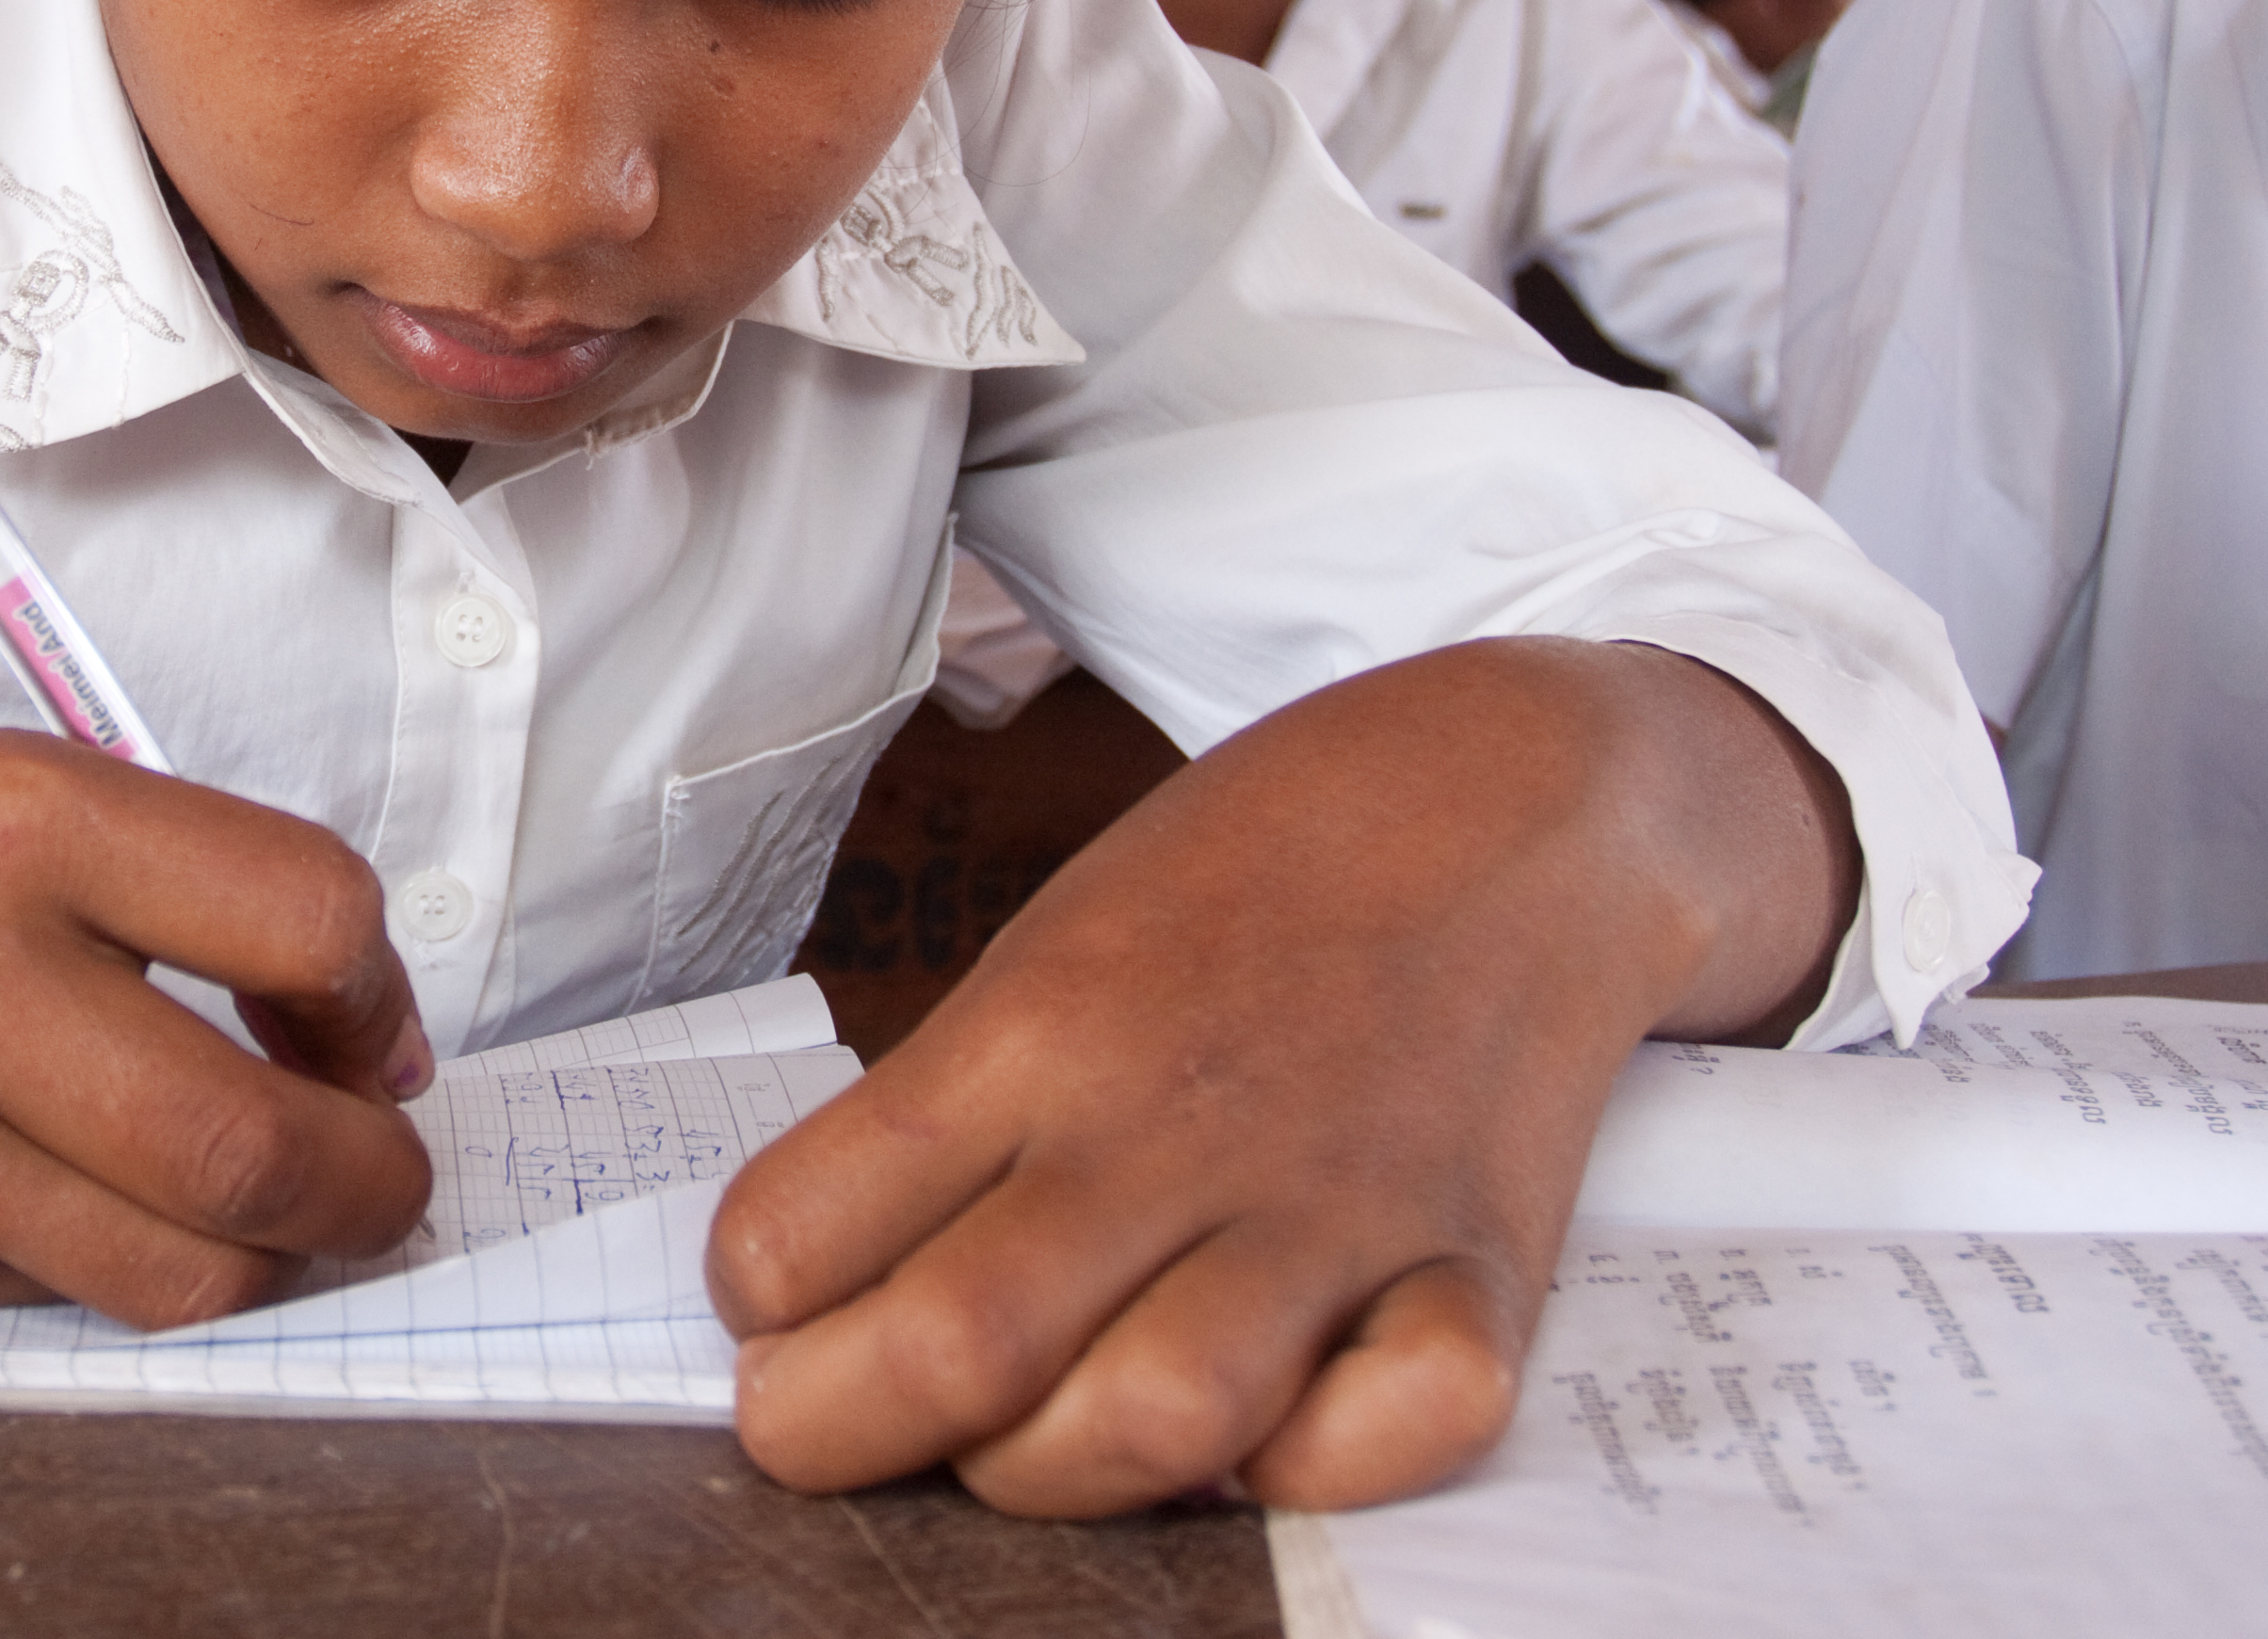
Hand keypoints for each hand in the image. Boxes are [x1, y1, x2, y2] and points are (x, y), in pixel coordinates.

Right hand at [0, 729, 438, 1328]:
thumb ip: (178, 879)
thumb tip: (362, 1033)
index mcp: (9, 819)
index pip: (303, 916)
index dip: (373, 992)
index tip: (366, 1022)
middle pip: (254, 1141)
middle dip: (370, 1177)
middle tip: (384, 1166)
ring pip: (182, 1267)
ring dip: (280, 1254)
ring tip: (285, 1206)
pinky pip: (73, 1295)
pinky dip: (134, 1264)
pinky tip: (115, 1200)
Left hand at [705, 639, 1854, 1516]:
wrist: (1516, 793)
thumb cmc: (1263, 871)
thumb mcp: (1061, 938)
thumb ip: (965, 1109)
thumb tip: (832, 1281)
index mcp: (1043, 1023)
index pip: (813, 1218)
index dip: (751, 1305)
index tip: (765, 1317)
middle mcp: (1175, 1121)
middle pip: (958, 1346)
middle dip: (835, 1430)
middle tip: (822, 1423)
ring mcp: (1338, 1202)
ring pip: (1157, 1419)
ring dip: (1057, 1474)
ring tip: (1030, 1436)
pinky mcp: (1485, 1265)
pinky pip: (1403, 1425)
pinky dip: (1322, 1465)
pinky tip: (1271, 1425)